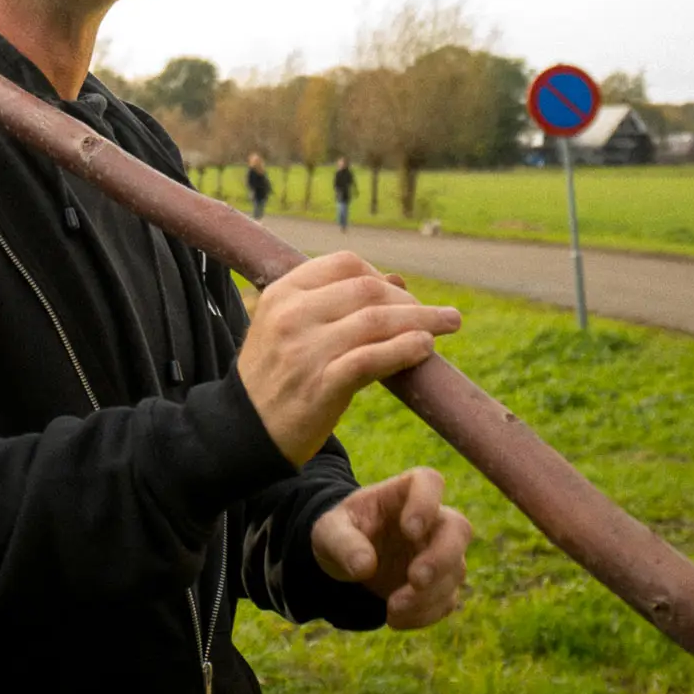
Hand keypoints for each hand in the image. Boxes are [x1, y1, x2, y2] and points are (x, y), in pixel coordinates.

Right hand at [236, 251, 459, 466]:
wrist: (244, 429)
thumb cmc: (275, 376)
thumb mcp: (288, 328)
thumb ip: (334, 303)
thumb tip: (397, 281)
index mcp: (282, 293)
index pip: (343, 263)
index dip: (381, 275)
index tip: (401, 294)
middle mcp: (291, 315)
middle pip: (367, 289)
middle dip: (410, 301)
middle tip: (438, 315)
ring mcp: (305, 349)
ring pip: (376, 320)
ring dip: (422, 320)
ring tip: (449, 324)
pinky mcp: (321, 384)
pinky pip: (373, 358)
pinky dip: (405, 349)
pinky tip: (425, 348)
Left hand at [311, 467, 471, 629]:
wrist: (347, 558)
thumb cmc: (342, 532)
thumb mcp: (329, 531)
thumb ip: (343, 542)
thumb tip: (365, 565)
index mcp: (403, 493)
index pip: (430, 482)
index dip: (427, 504)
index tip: (409, 530)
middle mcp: (432, 519)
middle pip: (458, 529)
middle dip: (441, 558)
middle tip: (415, 580)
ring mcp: (441, 552)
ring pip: (455, 571)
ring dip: (427, 595)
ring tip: (392, 608)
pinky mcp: (441, 584)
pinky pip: (446, 601)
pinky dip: (423, 614)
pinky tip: (396, 618)